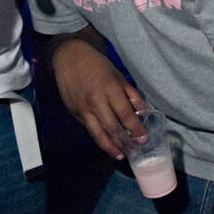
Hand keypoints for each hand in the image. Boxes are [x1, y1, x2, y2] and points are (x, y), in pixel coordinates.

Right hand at [50, 41, 146, 158]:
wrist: (69, 58)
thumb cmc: (97, 65)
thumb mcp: (118, 76)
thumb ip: (131, 94)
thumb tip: (144, 111)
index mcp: (109, 89)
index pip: (125, 114)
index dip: (135, 129)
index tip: (143, 138)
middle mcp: (95, 102)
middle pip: (111, 128)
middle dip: (124, 142)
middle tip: (134, 150)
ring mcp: (82, 109)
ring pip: (97, 134)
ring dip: (110, 147)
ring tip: (120, 154)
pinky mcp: (74, 113)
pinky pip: (89, 129)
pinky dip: (99, 138)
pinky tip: (107, 143)